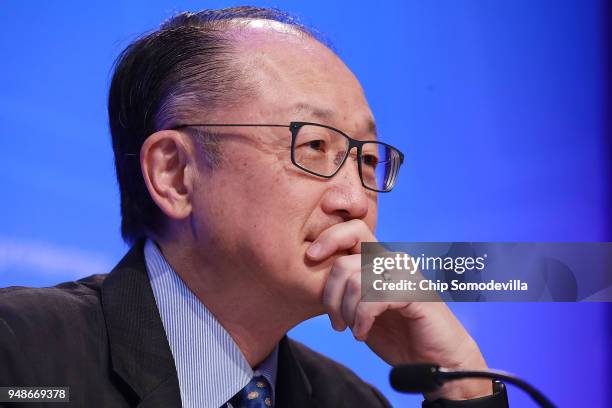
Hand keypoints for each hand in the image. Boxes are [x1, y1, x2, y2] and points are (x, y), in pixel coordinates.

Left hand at [306, 219, 491, 400]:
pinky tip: (362, 333)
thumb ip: (344, 288)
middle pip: (344, 260)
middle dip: (330, 294)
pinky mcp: (414, 292)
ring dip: (346, 312)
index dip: (328, 238)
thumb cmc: (397, 334)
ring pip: (356, 280)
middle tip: (335, 320)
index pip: (351, 229)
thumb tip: (312, 270)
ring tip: (352, 329)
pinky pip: (373, 299)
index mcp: (379, 259)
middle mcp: (392, 260)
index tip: (310, 258)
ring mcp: (405, 274)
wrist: (432, 360)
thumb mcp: (360, 308)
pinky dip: (361, 320)